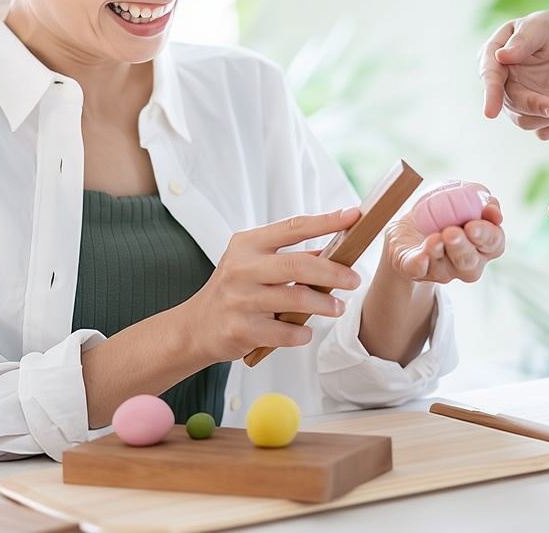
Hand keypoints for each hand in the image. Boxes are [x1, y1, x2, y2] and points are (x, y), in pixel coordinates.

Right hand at [184, 208, 363, 362]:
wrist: (195, 326)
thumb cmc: (233, 290)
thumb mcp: (253, 263)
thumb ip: (288, 256)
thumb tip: (334, 251)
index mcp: (247, 244)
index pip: (293, 227)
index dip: (326, 222)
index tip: (353, 216)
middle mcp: (242, 268)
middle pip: (298, 264)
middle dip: (333, 272)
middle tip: (354, 279)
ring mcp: (240, 299)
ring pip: (295, 299)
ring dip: (324, 304)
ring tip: (338, 307)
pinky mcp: (241, 329)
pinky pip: (284, 331)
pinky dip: (301, 333)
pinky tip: (306, 331)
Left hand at [382, 189, 506, 283]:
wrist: (411, 227)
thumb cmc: (445, 210)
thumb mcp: (462, 196)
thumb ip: (482, 199)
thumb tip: (492, 208)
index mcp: (484, 245)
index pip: (493, 243)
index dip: (486, 235)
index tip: (472, 225)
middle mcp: (467, 263)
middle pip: (469, 261)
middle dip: (461, 247)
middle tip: (451, 233)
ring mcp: (442, 270)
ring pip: (445, 269)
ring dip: (438, 252)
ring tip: (433, 238)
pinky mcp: (417, 271)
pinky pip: (419, 271)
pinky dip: (420, 264)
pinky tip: (421, 257)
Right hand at [479, 11, 548, 140]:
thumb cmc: (542, 31)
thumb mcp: (541, 25)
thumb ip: (523, 39)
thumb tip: (502, 56)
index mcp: (494, 56)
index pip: (490, 76)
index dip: (491, 94)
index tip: (490, 113)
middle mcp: (500, 83)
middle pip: (513, 103)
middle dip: (537, 107)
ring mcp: (515, 101)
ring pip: (527, 121)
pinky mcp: (531, 114)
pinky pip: (541, 130)